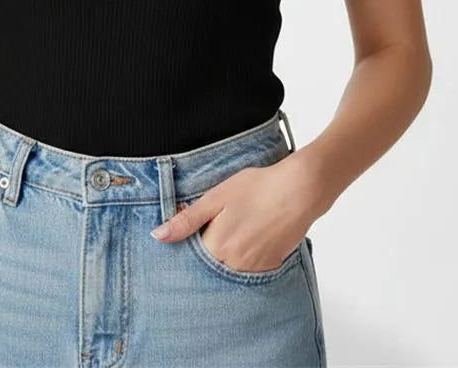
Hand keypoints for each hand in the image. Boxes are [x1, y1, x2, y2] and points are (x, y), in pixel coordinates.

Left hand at [149, 154, 316, 271]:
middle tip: (218, 222)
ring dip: (226, 251)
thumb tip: (158, 236)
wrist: (299, 190)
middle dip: (206, 247)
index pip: (190, 256)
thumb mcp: (215, 198)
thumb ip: (186, 220)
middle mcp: (235, 265)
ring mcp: (255, 268)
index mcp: (217, 247)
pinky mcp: (271, 266)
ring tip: (237, 224)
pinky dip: (244, 254)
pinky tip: (250, 232)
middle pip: (209, 264)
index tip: (192, 228)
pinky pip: (249, 267)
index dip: (189, 240)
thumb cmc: (257, 188)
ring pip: (229, 267)